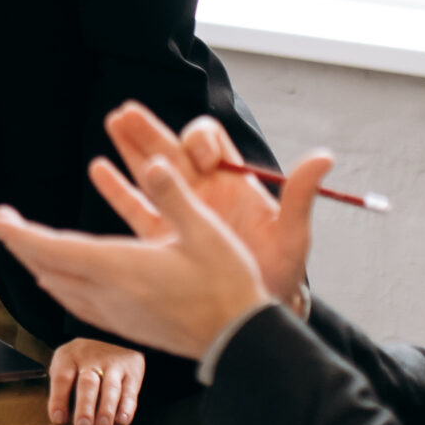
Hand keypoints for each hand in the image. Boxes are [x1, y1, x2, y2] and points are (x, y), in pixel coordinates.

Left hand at [0, 154, 280, 359]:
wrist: (239, 341)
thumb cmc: (228, 284)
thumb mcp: (206, 231)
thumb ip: (174, 196)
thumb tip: (153, 163)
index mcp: (122, 267)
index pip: (56, 249)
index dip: (21, 234)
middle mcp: (109, 293)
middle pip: (48, 269)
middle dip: (21, 245)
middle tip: (3, 224)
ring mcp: (114, 314)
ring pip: (59, 288)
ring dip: (37, 265)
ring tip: (24, 246)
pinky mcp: (124, 327)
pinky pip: (77, 303)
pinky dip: (59, 284)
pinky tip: (60, 280)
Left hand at [47, 338, 143, 424]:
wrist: (113, 331)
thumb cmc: (84, 355)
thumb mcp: (67, 360)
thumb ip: (62, 386)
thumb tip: (61, 418)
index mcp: (69, 358)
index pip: (61, 378)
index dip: (58, 399)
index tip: (58, 419)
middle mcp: (91, 361)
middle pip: (87, 385)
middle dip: (85, 408)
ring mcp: (113, 367)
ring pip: (110, 389)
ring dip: (106, 409)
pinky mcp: (132, 373)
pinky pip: (130, 391)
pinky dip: (127, 407)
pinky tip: (122, 420)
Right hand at [88, 103, 329, 306]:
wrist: (257, 312)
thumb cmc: (280, 271)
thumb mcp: (293, 234)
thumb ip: (301, 194)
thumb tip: (325, 156)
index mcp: (231, 183)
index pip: (210, 144)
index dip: (200, 142)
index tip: (199, 158)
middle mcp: (202, 191)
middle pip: (171, 150)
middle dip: (150, 131)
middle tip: (127, 113)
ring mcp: (179, 213)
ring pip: (150, 171)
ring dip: (131, 148)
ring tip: (112, 123)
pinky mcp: (162, 237)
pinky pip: (136, 207)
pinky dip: (117, 188)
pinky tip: (98, 168)